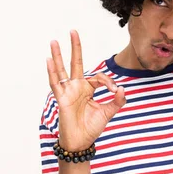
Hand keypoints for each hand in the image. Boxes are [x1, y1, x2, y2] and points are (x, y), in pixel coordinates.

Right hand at [46, 30, 125, 150]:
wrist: (81, 142)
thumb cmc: (91, 127)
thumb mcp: (108, 112)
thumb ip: (117, 101)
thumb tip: (123, 89)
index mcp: (88, 89)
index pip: (98, 77)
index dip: (108, 82)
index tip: (115, 91)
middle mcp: (77, 87)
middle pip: (75, 63)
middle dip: (75, 47)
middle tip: (73, 31)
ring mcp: (68, 92)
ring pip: (62, 70)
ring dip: (58, 56)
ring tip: (54, 41)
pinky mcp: (62, 99)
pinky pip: (55, 84)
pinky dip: (52, 72)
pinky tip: (49, 60)